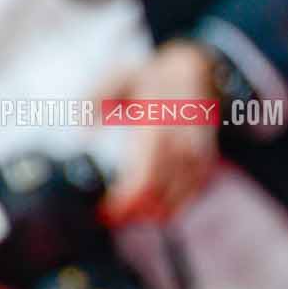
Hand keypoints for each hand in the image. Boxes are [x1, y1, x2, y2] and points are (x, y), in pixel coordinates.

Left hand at [96, 41, 221, 224]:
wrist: (197, 69)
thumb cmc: (152, 77)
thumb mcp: (118, 76)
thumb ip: (96, 99)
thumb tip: (81, 131)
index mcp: (159, 124)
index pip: (145, 175)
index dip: (126, 200)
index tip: (105, 211)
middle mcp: (183, 143)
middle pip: (160, 193)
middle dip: (134, 213)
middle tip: (110, 219)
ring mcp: (198, 153)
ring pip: (178, 197)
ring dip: (152, 214)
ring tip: (127, 219)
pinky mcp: (206, 160)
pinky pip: (192, 193)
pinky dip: (174, 207)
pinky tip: (155, 213)